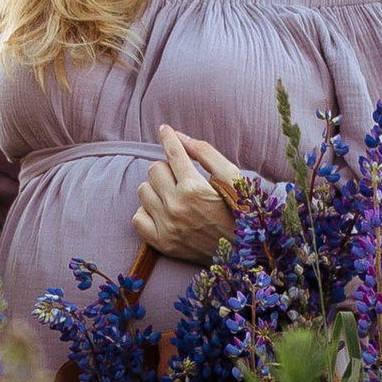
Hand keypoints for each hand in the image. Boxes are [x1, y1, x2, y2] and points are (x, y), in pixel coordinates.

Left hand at [132, 125, 247, 265]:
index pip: (173, 153)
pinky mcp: (161, 243)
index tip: (165, 130)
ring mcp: (167, 227)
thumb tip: (180, 137)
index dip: (168, 137)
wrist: (243, 252)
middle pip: (154, 169)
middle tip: (181, 177)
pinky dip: (148, 212)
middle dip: (167, 168)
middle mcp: (177, 206)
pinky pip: (137, 217)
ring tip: (174, 195)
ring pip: (143, 191)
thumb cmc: (240, 210)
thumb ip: (206, 153)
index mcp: (195, 188)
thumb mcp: (232, 177)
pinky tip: (164, 212)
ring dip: (157, 189)